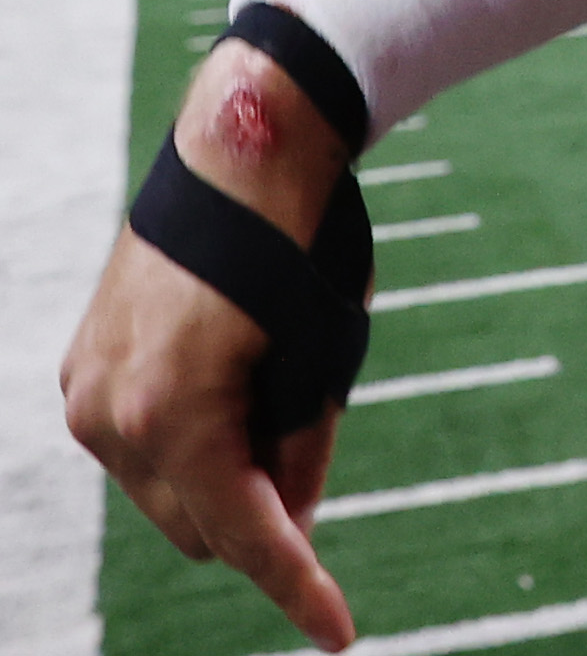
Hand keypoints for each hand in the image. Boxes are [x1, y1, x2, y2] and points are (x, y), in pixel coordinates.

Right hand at [59, 45, 359, 651]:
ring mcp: (86, 396)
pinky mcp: (80, 372)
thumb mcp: (327, 356)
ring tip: (264, 382)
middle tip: (304, 438)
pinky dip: (186, 439)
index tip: (339, 635)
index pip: (249, 536)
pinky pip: (141, 445)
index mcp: (177, 419)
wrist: (242, 147)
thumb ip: (303, 450)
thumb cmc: (300, 248)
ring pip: (168, 492)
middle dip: (260, 513)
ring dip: (221, 474)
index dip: (299, 588)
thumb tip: (288, 522)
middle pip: (204, 527)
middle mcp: (112, 418)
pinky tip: (224, 375)